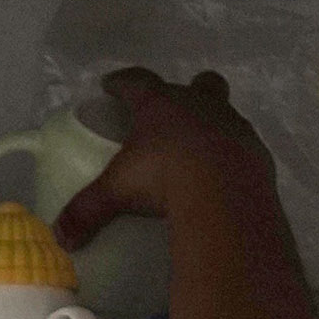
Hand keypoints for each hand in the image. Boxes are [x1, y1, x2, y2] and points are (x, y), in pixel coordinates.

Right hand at [51, 65, 268, 244]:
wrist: (227, 194)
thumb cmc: (165, 178)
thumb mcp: (119, 193)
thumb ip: (88, 210)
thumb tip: (61, 237)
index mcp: (160, 105)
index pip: (136, 82)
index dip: (122, 82)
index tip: (110, 84)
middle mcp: (199, 105)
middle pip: (198, 84)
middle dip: (187, 92)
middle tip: (175, 112)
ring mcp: (233, 125)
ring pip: (226, 112)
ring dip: (214, 124)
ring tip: (203, 150)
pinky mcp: (257, 152)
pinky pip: (244, 148)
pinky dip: (234, 157)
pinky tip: (227, 177)